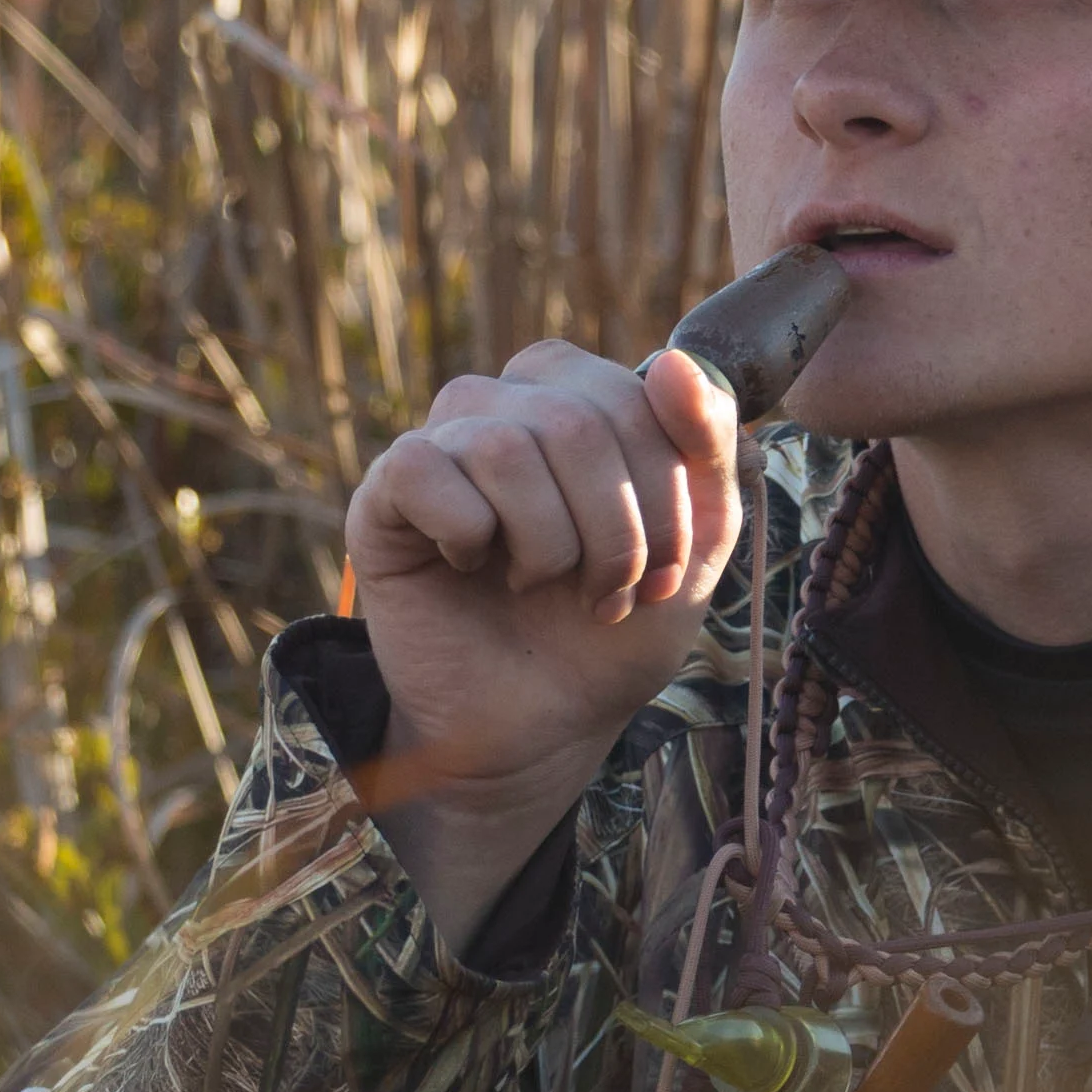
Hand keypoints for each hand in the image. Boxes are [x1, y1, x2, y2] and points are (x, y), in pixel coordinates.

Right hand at [347, 343, 742, 952]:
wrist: (541, 731)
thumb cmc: (612, 632)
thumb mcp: (697, 544)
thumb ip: (707, 448)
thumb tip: (673, 360)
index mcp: (580, 397)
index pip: (637, 395)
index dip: (665, 494)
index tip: (665, 573)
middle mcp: (507, 405)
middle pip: (576, 421)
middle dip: (615, 532)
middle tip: (608, 595)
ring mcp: (442, 445)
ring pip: (503, 446)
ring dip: (546, 543)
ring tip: (540, 585)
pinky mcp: (383, 496)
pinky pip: (421, 468)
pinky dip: (465, 532)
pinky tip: (470, 566)